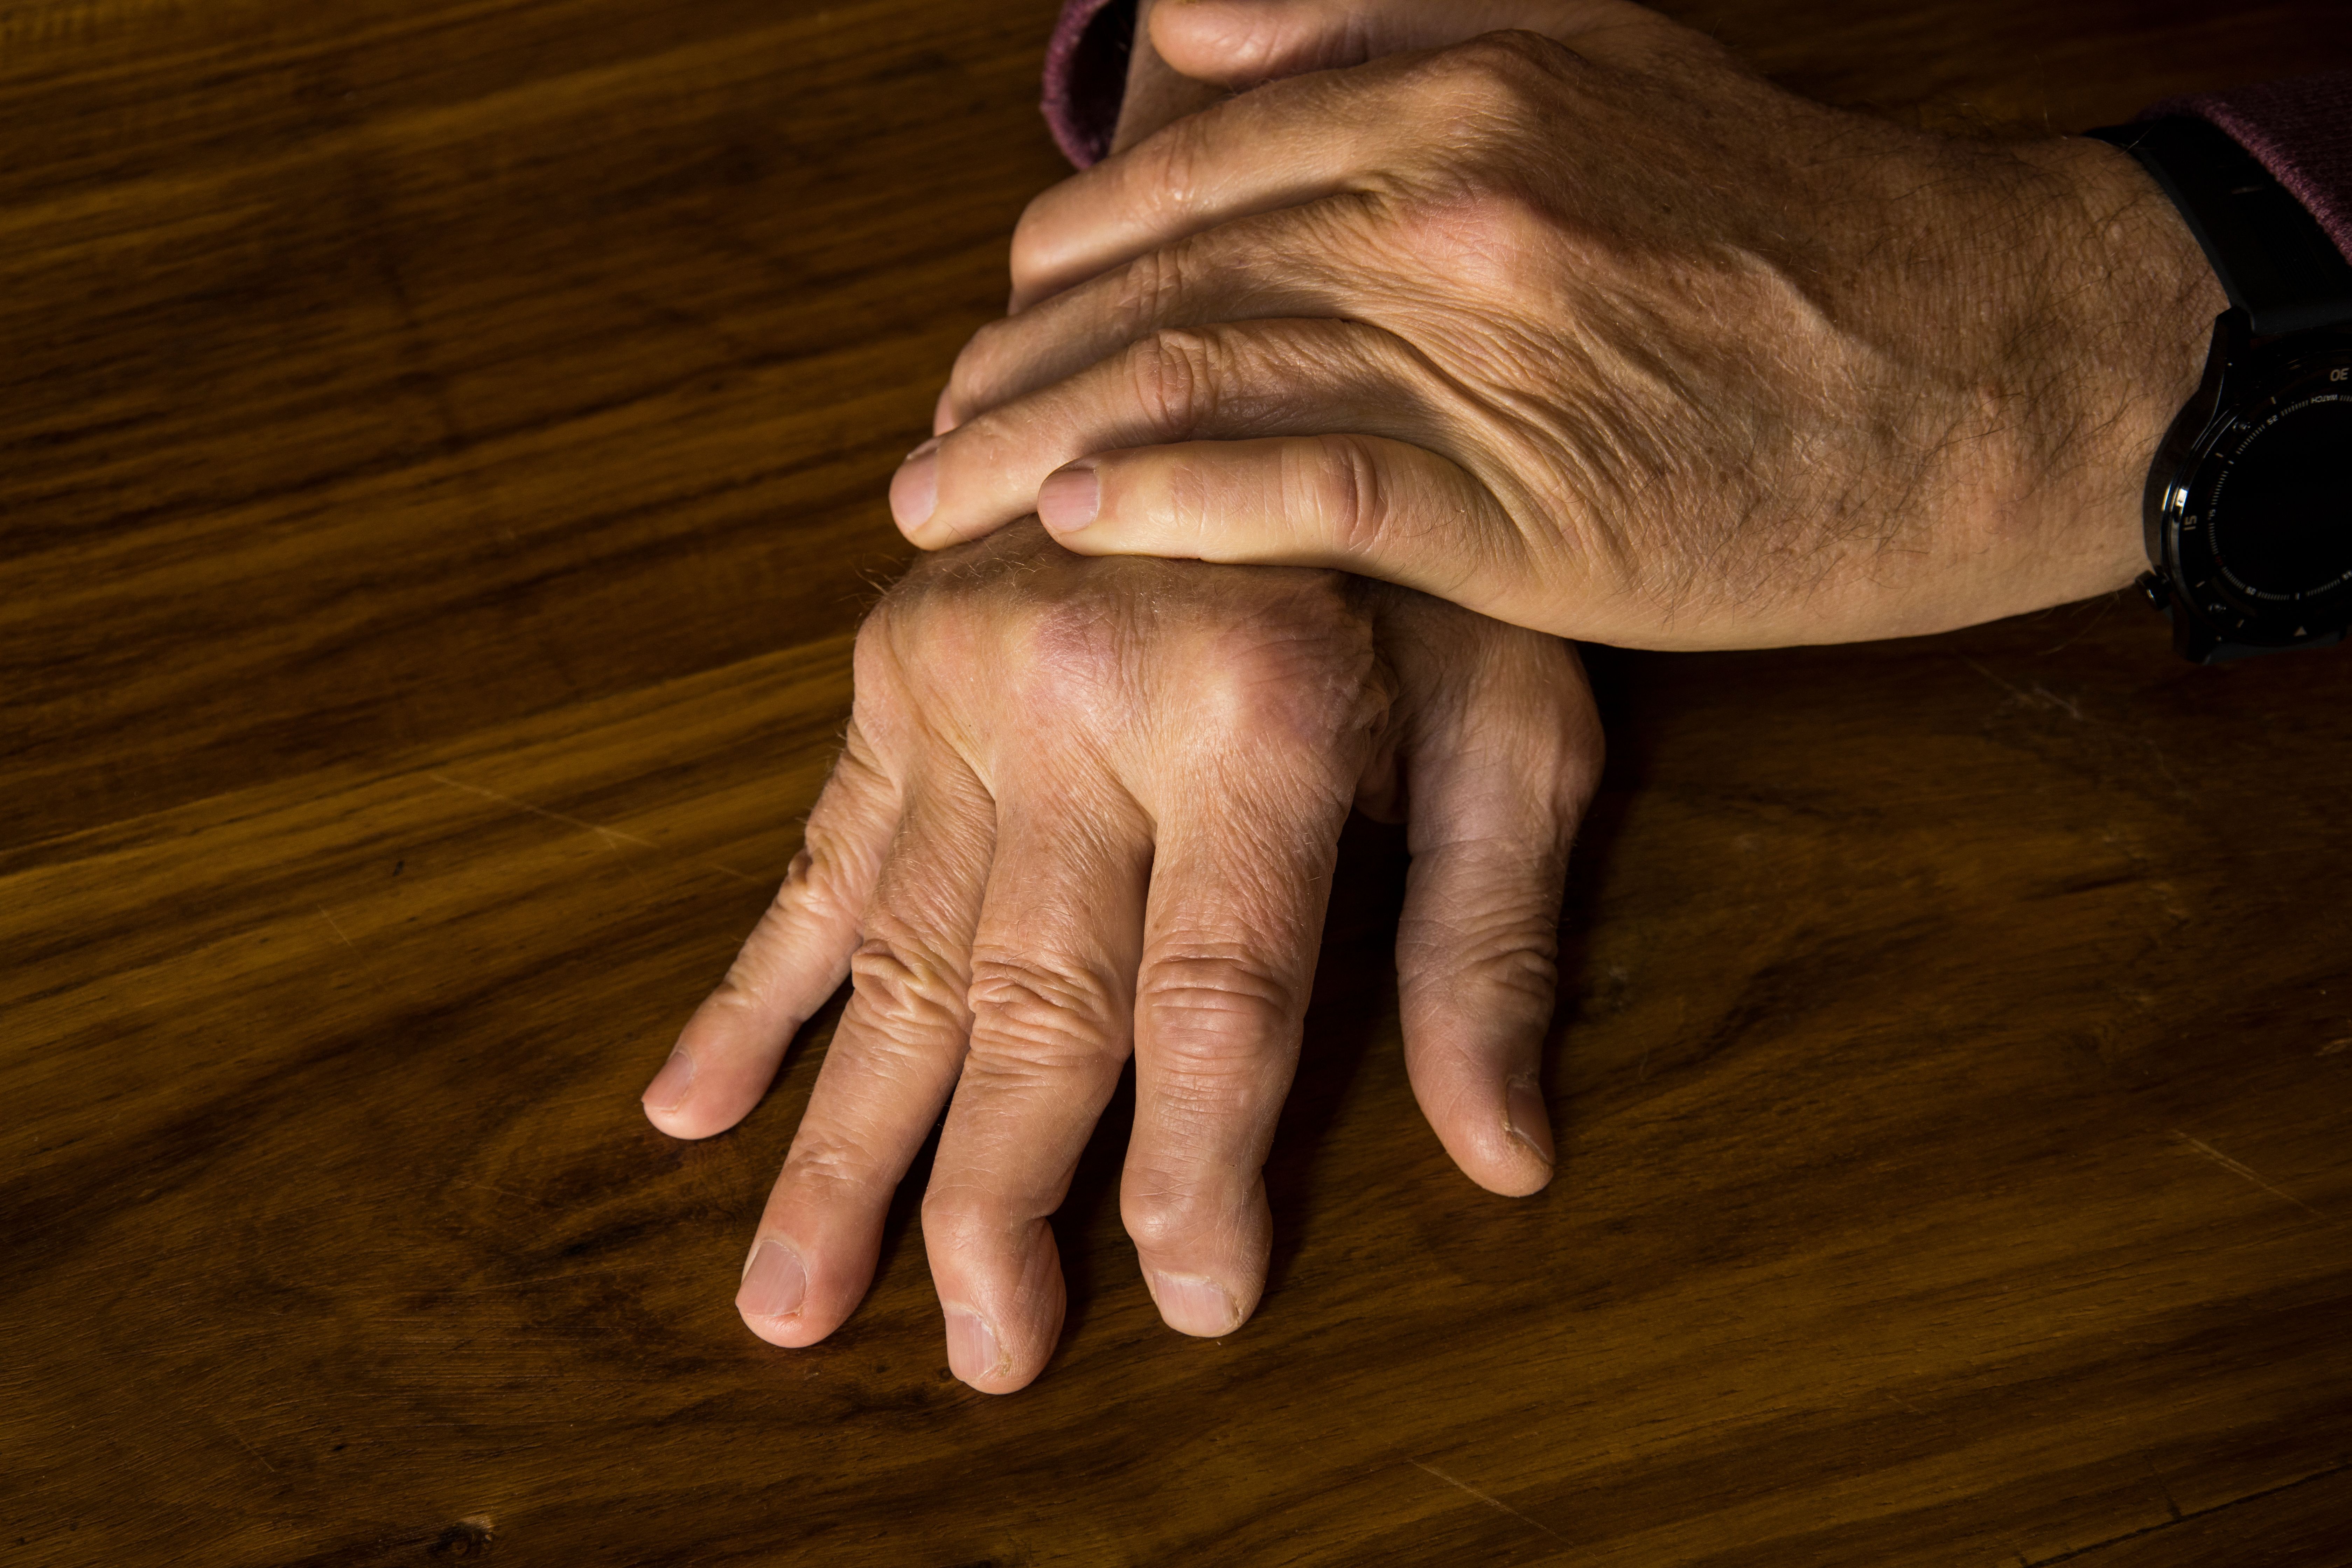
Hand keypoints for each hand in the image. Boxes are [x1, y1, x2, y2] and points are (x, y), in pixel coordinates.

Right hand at [643, 523, 1600, 1391]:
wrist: (1255, 348)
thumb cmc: (1419, 545)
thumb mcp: (1512, 709)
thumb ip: (1484, 931)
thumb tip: (1502, 1158)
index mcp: (1253, 710)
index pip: (1213, 999)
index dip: (1199, 1168)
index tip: (1193, 1301)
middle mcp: (1078, 696)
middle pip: (1032, 1006)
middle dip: (997, 1202)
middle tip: (984, 1356)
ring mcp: (957, 677)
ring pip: (896, 960)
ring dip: (841, 1146)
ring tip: (789, 1302)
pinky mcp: (889, 662)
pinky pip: (814, 854)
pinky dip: (751, 990)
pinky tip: (687, 1102)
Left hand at [897, 0, 2228, 648]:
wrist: (1980, 358)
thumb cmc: (1788, 229)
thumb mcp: (1591, 56)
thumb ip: (1382, 22)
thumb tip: (1193, 18)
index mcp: (1446, 90)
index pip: (1181, 178)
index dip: (1062, 265)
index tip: (1000, 334)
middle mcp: (1438, 197)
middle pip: (1159, 279)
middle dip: (1014, 366)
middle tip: (928, 447)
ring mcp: (1475, 346)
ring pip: (1195, 379)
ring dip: (1037, 445)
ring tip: (938, 506)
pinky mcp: (1519, 497)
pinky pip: (1296, 491)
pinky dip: (1166, 502)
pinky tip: (1070, 525)